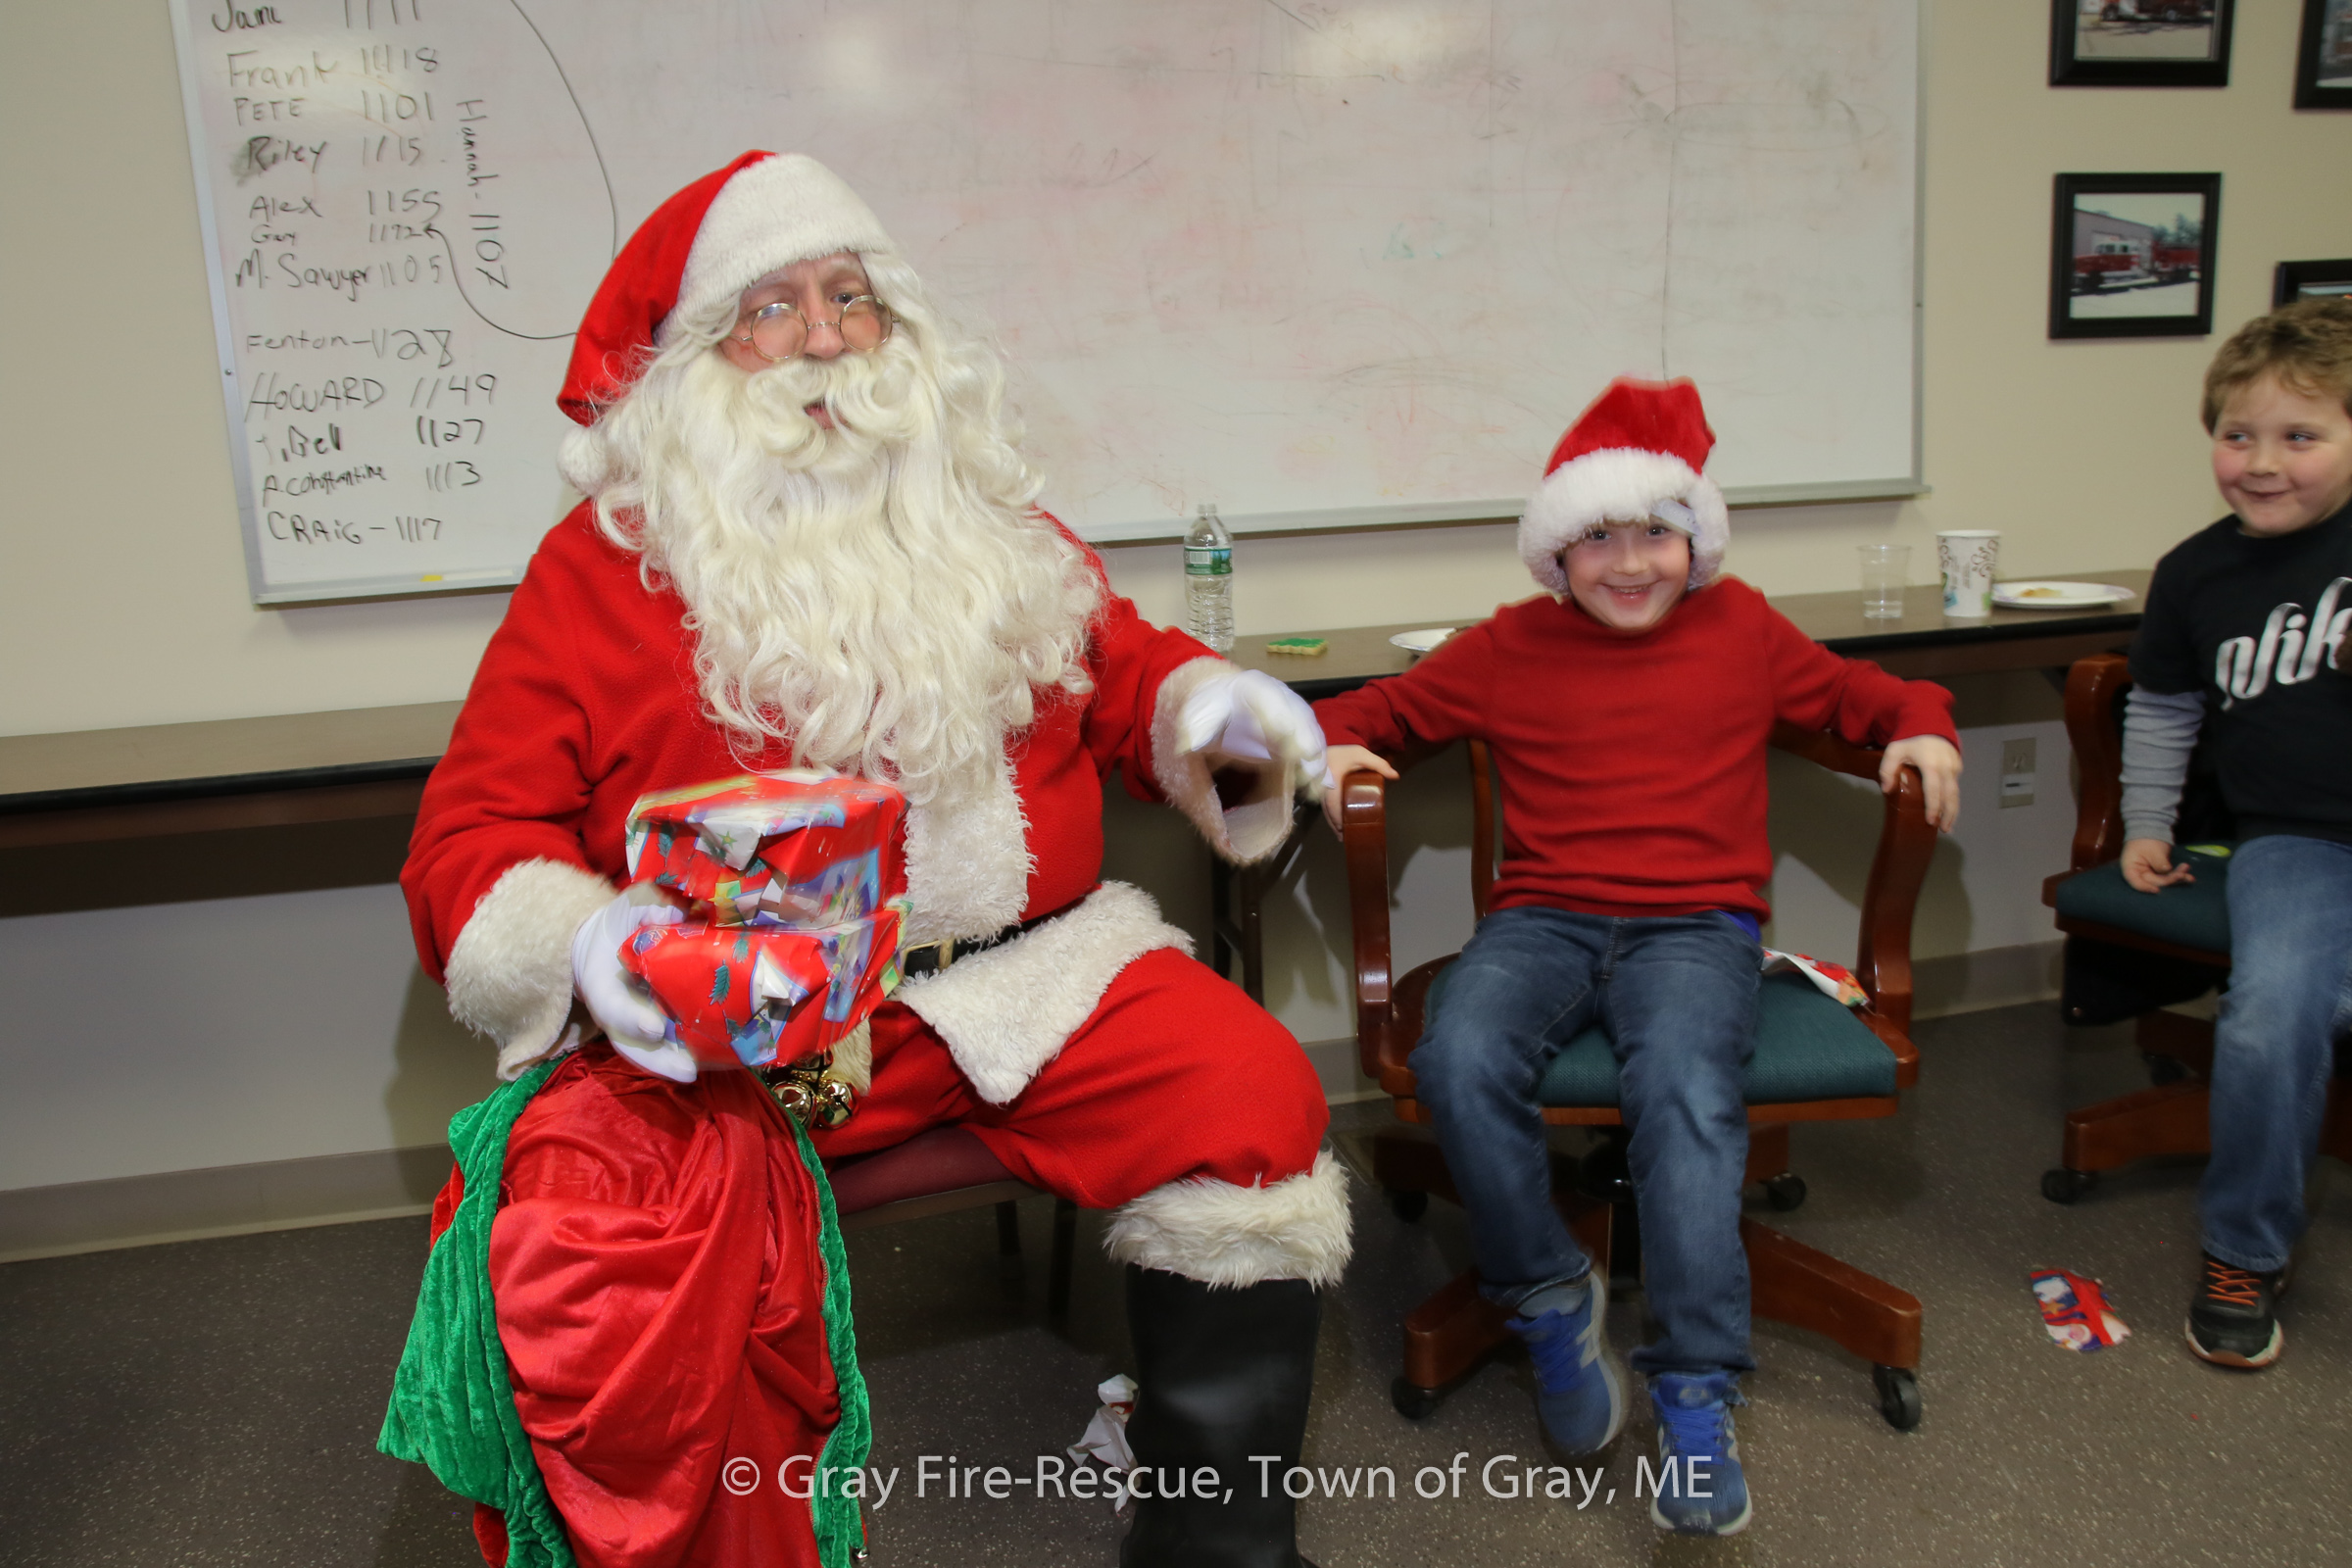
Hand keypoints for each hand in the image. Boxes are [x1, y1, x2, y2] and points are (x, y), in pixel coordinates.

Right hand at [570, 885, 694, 1080]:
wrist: (615, 938)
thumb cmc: (625, 921)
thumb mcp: (633, 904)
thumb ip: (650, 906)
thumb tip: (676, 914)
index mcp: (602, 981)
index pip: (610, 1006)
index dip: (630, 1019)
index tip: (654, 1028)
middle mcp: (619, 1010)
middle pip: (632, 1045)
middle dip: (659, 1059)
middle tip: (687, 1070)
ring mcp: (637, 1022)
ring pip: (653, 1053)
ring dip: (680, 1064)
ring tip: (712, 1071)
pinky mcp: (661, 1023)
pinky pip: (673, 1044)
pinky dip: (696, 1054)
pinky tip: (725, 1059)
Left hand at [1178, 668, 1327, 782]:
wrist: (1222, 706)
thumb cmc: (1209, 710)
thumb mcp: (1196, 716)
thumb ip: (1195, 729)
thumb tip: (1189, 745)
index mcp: (1252, 687)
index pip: (1267, 697)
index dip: (1278, 716)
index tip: (1285, 736)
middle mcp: (1280, 697)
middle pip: (1298, 716)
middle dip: (1304, 739)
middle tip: (1308, 762)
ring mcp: (1294, 715)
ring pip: (1310, 733)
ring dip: (1316, 758)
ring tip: (1315, 783)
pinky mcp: (1300, 735)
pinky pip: (1313, 748)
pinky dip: (1319, 767)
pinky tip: (1323, 786)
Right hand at [1321, 745, 1398, 833]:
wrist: (1322, 746)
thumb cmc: (1342, 752)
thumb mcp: (1361, 754)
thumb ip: (1378, 764)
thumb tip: (1396, 776)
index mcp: (1332, 782)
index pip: (1332, 804)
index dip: (1337, 818)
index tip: (1344, 829)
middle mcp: (1323, 789)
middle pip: (1328, 812)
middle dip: (1335, 825)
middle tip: (1344, 837)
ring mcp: (1319, 790)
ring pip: (1325, 811)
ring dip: (1333, 823)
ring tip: (1341, 835)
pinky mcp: (1320, 791)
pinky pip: (1324, 806)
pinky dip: (1330, 816)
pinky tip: (1337, 822)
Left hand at [1880, 734, 1961, 831]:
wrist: (1930, 723)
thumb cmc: (1910, 738)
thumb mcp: (1894, 750)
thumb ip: (1888, 769)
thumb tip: (1887, 790)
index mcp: (1931, 764)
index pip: (1934, 790)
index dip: (1933, 806)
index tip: (1930, 821)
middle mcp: (1947, 767)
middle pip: (1950, 795)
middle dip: (1947, 814)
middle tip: (1942, 829)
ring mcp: (1955, 767)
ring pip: (1956, 793)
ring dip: (1953, 811)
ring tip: (1947, 826)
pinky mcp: (1958, 767)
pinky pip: (1956, 787)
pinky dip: (1953, 801)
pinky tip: (1949, 813)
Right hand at [2120, 837, 2193, 893]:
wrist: (2151, 828)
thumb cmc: (2147, 838)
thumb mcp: (2153, 850)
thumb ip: (2159, 863)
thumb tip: (2167, 871)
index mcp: (2131, 868)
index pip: (2135, 882)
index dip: (2145, 888)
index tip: (2157, 890)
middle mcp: (2140, 873)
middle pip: (2153, 882)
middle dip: (2169, 880)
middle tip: (2182, 875)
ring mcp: (2151, 872)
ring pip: (2163, 881)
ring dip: (2177, 879)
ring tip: (2189, 876)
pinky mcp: (2160, 871)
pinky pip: (2169, 876)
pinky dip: (2179, 875)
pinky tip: (2189, 876)